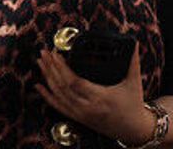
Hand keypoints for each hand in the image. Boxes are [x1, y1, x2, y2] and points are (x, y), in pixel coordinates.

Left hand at [37, 46, 153, 144]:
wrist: (133, 130)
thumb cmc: (133, 105)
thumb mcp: (133, 82)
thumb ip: (133, 61)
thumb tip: (134, 42)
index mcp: (101, 96)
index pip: (75, 82)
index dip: (62, 68)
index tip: (56, 54)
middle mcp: (88, 107)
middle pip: (63, 87)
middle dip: (51, 68)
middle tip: (44, 53)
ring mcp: (82, 114)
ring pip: (59, 96)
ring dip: (47, 78)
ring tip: (40, 63)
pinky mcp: (79, 118)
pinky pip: (59, 107)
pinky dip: (47, 96)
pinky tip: (38, 86)